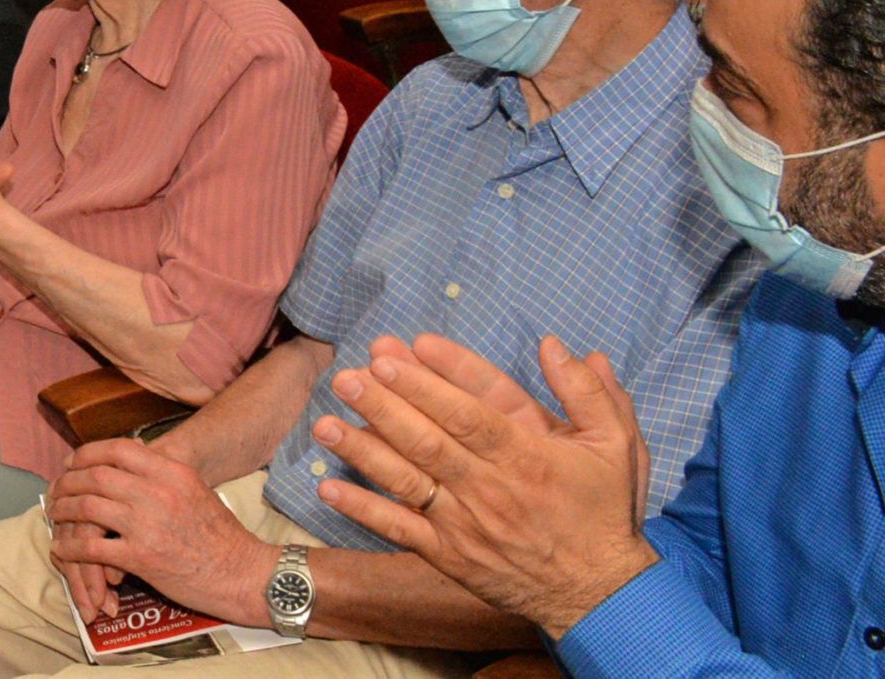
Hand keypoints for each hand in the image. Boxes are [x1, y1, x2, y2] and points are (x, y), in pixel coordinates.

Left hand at [47, 440, 273, 625]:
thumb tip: (132, 456)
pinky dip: (71, 548)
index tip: (72, 463)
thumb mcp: (195, 489)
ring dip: (64, 511)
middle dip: (68, 482)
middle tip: (56, 490)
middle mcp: (157, 492)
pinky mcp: (142, 557)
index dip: (87, 454)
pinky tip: (62, 549)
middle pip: (95, 475)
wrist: (245, 574)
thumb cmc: (223, 535)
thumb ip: (163, 473)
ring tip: (54, 515)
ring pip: (88, 507)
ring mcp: (148, 524)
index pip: (118, 449)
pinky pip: (92, 548)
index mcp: (172, 471)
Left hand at [312, 334, 657, 639]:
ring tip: (323, 422)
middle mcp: (490, 489)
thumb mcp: (617, 445)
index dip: (428, 386)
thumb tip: (558, 344)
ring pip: (407, 482)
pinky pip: (400, 530)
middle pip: (428, 442)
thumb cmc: (604, 512)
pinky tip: (327, 485)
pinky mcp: (449, 555)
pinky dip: (362, 509)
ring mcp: (465, 524)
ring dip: (362, 450)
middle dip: (383, 408)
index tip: (393, 356)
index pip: (469, 415)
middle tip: (347, 377)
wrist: (601, 595)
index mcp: (527, 457)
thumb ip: (588, 392)